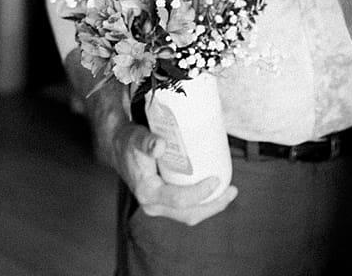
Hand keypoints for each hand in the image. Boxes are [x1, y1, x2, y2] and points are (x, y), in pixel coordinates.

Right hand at [66, 50, 238, 226]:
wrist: (119, 147)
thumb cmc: (130, 141)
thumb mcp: (136, 138)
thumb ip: (146, 141)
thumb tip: (160, 145)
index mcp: (148, 192)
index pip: (179, 200)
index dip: (200, 194)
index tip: (217, 179)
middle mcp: (153, 204)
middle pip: (188, 214)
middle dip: (213, 205)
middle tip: (232, 190)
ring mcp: (160, 205)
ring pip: (189, 214)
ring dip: (211, 206)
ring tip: (230, 191)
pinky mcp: (165, 200)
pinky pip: (187, 208)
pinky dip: (204, 202)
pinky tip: (217, 191)